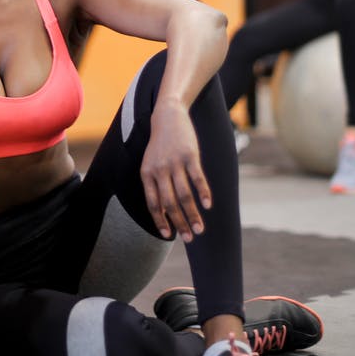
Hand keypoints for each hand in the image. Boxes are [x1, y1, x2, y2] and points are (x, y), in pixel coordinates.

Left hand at [140, 103, 210, 242]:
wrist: (167, 116)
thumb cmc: (160, 146)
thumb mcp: (151, 164)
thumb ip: (155, 186)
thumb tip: (164, 212)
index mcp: (146, 175)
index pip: (152, 204)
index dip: (161, 221)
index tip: (169, 236)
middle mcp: (159, 170)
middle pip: (170, 203)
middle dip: (180, 224)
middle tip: (190, 238)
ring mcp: (174, 163)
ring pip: (184, 195)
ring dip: (193, 214)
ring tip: (200, 229)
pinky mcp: (189, 155)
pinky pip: (197, 178)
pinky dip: (203, 193)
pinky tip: (208, 205)